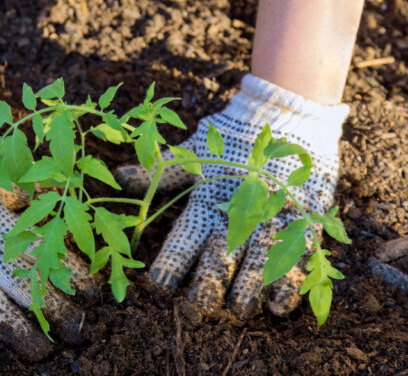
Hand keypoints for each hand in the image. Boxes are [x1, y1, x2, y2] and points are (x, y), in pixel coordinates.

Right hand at [0, 132, 96, 363]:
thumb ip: (18, 193)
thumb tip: (52, 191)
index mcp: (6, 228)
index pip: (52, 257)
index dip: (77, 277)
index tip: (96, 294)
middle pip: (34, 291)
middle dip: (61, 314)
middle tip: (80, 333)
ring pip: (0, 316)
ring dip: (23, 337)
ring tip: (41, 352)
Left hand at [114, 75, 348, 316]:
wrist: (287, 112)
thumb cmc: (232, 137)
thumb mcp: (194, 153)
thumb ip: (160, 172)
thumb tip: (120, 177)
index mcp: (208, 197)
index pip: (185, 236)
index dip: (171, 261)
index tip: (157, 284)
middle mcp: (239, 210)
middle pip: (220, 257)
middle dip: (207, 285)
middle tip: (196, 310)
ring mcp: (274, 216)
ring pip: (258, 262)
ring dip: (246, 289)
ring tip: (235, 309)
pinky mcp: (303, 219)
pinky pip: (297, 256)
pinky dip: (288, 283)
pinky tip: (278, 306)